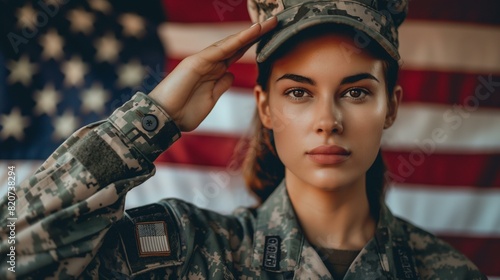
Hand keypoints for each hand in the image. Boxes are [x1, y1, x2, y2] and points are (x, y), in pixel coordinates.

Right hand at [149, 17, 276, 131]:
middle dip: (256, 35)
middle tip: (274, 23)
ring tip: (268, 23)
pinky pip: (221, 49)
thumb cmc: (184, 112)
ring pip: (231, 44)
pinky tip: (251, 32)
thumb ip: (221, 85)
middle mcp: (210, 63)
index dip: (253, 46)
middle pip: (237, 45)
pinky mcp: (197, 62)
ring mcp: (203, 61)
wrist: (164, 118)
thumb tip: (230, 74)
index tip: (270, 39)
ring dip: (250, 33)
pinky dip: (237, 40)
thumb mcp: (210, 99)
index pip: (237, 55)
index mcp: (214, 72)